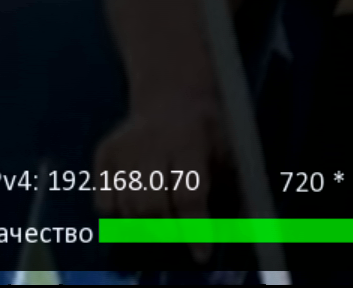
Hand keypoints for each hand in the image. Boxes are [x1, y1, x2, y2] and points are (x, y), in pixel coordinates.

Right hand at [94, 101, 229, 259]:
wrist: (172, 98)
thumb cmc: (206, 134)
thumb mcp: (228, 152)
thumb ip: (235, 190)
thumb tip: (248, 228)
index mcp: (188, 142)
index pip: (188, 195)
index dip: (194, 229)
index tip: (201, 255)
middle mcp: (151, 144)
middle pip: (151, 206)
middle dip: (166, 229)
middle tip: (177, 232)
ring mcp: (124, 148)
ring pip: (126, 208)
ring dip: (145, 225)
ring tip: (162, 215)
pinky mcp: (104, 154)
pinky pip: (104, 204)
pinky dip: (120, 216)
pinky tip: (137, 205)